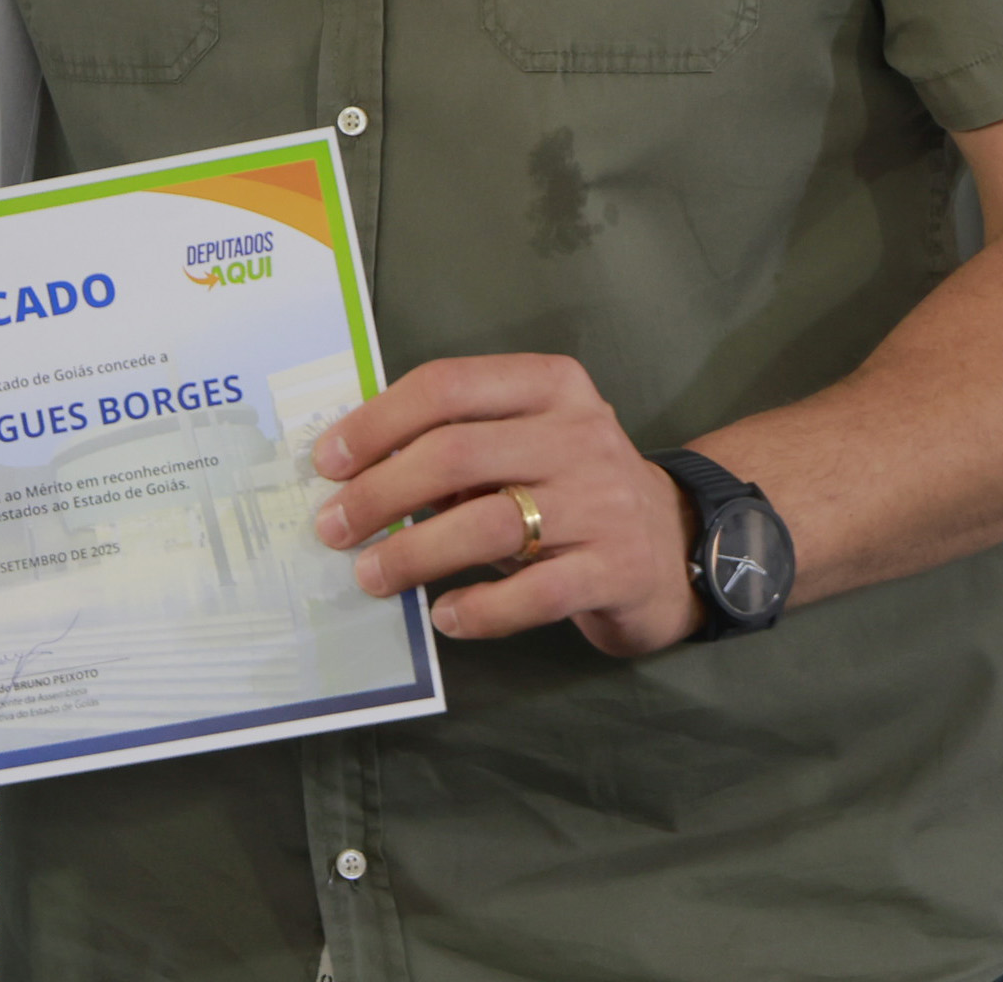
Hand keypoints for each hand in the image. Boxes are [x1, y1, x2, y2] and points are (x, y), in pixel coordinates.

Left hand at [311, 355, 706, 657]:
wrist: (674, 542)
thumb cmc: (570, 488)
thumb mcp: (523, 443)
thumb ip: (456, 444)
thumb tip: (353, 470)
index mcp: (549, 385)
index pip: (446, 387)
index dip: (377, 424)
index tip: (328, 463)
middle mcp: (580, 434)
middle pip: (456, 454)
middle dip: (380, 494)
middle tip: (334, 529)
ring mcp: (603, 503)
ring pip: (488, 524)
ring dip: (414, 553)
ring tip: (372, 576)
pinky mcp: (618, 569)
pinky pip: (534, 593)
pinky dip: (480, 608)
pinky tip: (445, 616)